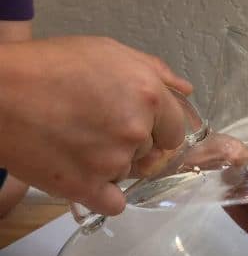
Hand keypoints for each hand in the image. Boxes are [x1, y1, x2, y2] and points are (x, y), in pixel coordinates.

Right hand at [0, 36, 191, 214]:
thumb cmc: (52, 65)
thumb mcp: (109, 52)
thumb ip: (156, 71)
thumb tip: (187, 91)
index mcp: (149, 96)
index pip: (176, 130)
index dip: (159, 128)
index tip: (137, 124)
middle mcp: (138, 131)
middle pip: (151, 152)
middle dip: (132, 143)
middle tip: (97, 127)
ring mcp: (113, 162)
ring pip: (129, 173)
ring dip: (112, 165)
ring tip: (79, 143)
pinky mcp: (87, 188)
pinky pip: (114, 204)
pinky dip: (104, 195)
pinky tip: (87, 178)